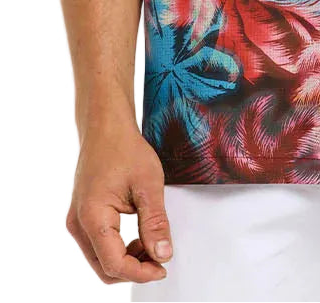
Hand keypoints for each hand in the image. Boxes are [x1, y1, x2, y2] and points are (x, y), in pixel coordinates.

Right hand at [66, 116, 172, 282]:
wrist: (106, 127)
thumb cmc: (124, 148)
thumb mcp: (149, 184)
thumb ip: (155, 222)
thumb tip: (163, 254)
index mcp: (91, 216)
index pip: (114, 263)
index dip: (141, 272)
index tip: (163, 268)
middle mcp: (78, 223)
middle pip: (104, 268)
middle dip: (134, 269)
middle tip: (161, 258)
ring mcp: (77, 221)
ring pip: (101, 259)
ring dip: (127, 260)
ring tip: (152, 244)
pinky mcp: (82, 217)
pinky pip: (99, 245)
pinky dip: (119, 249)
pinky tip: (138, 238)